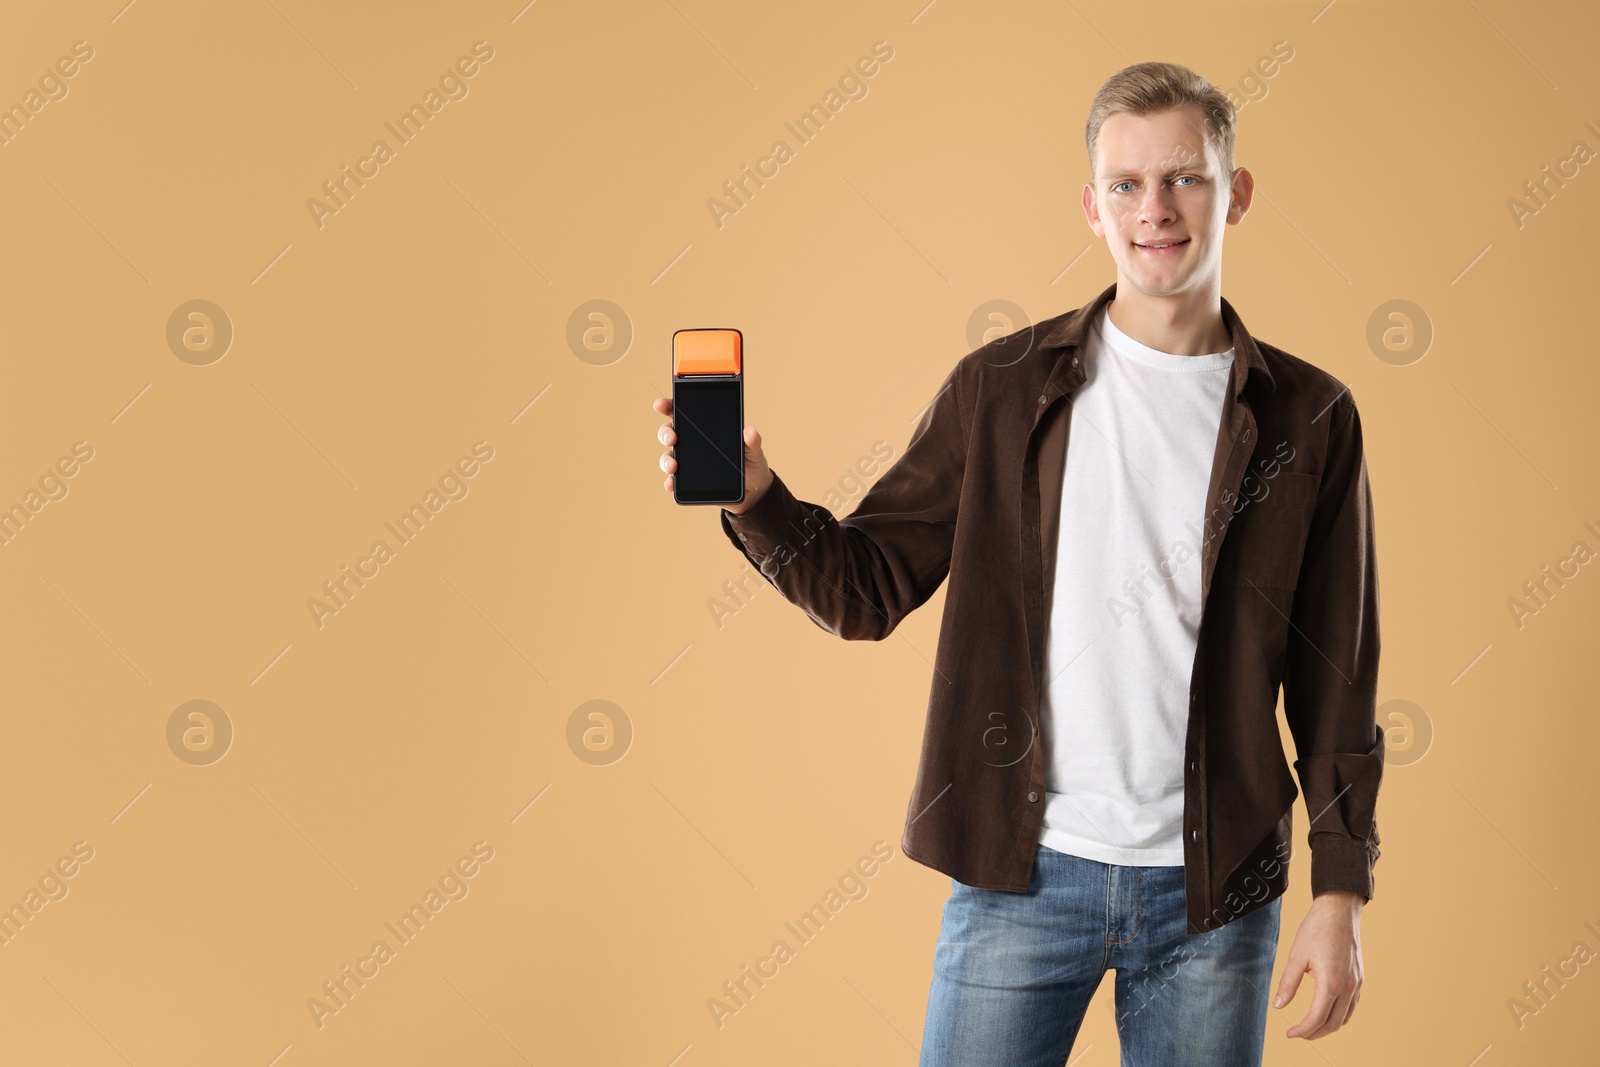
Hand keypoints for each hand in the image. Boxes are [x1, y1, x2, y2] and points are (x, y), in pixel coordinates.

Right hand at [652, 397, 772, 513]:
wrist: (753, 490)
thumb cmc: (750, 462)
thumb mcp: (754, 450)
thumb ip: (752, 441)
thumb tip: (750, 431)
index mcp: (705, 428)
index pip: (683, 412)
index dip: (669, 406)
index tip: (661, 404)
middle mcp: (692, 443)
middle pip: (670, 433)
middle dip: (666, 433)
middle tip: (672, 438)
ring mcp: (688, 462)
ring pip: (668, 457)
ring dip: (666, 460)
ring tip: (673, 466)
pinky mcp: (688, 482)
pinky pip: (674, 481)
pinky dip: (670, 482)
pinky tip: (672, 484)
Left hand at [1273, 891, 1364, 1039]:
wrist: (1339, 911)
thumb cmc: (1316, 930)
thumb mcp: (1296, 956)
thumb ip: (1288, 984)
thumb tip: (1278, 1006)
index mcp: (1331, 982)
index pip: (1317, 1018)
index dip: (1302, 1030)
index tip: (1289, 1034)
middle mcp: (1348, 987)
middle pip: (1333, 1024)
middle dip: (1314, 1033)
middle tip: (1297, 1033)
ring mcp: (1356, 984)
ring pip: (1345, 1018)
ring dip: (1328, 1027)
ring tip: (1310, 1027)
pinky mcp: (1359, 979)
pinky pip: (1352, 1006)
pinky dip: (1339, 1016)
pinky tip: (1326, 1013)